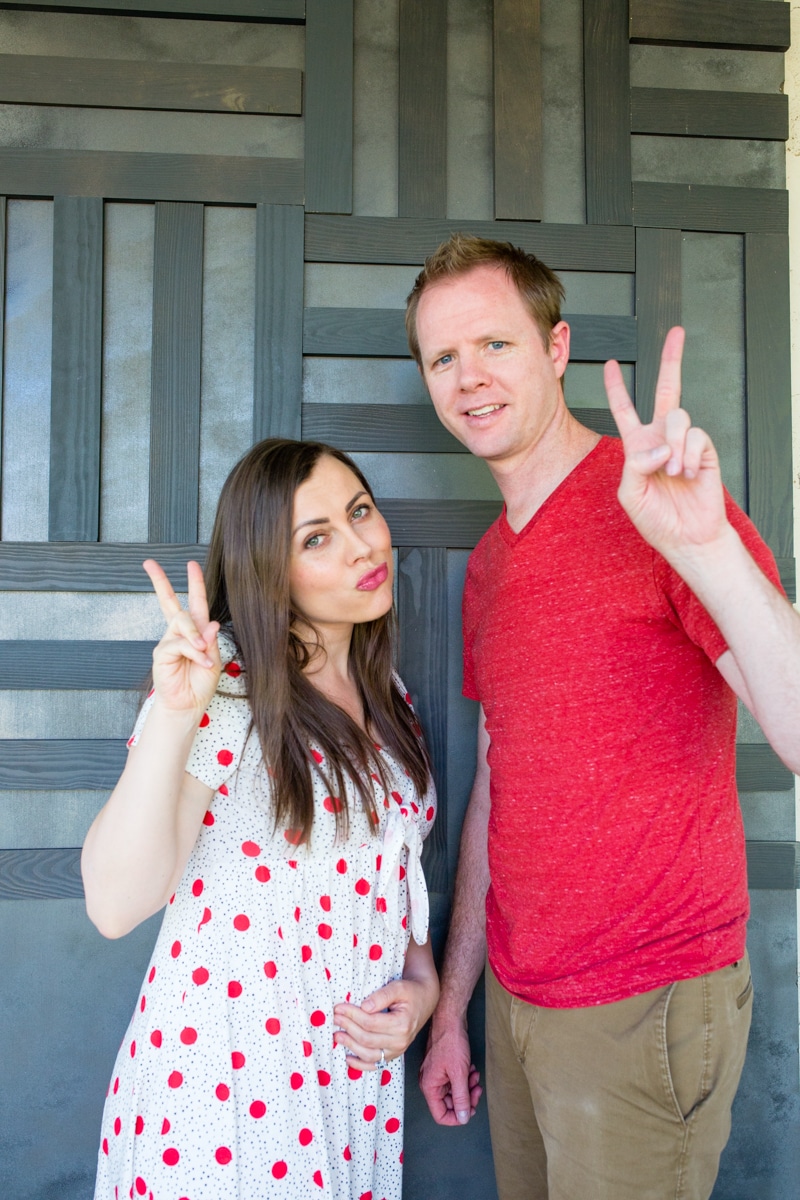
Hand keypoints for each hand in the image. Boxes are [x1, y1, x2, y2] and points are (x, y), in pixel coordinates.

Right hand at [144, 559, 221, 713]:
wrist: (188, 704)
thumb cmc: (200, 682)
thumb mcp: (213, 660)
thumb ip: (211, 642)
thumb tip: (211, 624)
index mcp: (195, 631)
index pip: (194, 602)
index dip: (194, 583)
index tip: (191, 564)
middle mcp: (179, 632)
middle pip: (169, 601)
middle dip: (160, 581)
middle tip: (149, 564)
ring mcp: (168, 641)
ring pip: (181, 621)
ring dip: (195, 635)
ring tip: (204, 652)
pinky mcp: (161, 653)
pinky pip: (180, 643)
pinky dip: (194, 652)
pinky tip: (202, 663)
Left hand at [333, 976, 438, 1069]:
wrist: (424, 1000)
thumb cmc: (410, 992)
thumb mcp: (399, 987)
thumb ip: (382, 996)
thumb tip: (364, 1007)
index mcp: (402, 1024)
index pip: (370, 1023)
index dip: (352, 1015)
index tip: (339, 1007)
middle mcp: (400, 1041)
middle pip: (367, 1038)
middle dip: (348, 1027)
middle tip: (335, 1017)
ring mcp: (397, 1050)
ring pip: (368, 1054)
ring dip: (350, 1045)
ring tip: (337, 1035)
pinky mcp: (393, 1055)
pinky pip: (375, 1065)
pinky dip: (360, 1065)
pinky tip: (348, 1058)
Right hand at [418, 1017, 481, 1125]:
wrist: (450, 1019)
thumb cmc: (450, 1041)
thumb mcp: (459, 1073)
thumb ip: (461, 1098)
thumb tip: (463, 1117)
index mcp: (430, 1086)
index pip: (441, 1115)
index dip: (457, 1117)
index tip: (470, 1112)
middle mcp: (430, 1082)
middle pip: (449, 1104)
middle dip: (466, 1098)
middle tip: (477, 1089)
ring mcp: (437, 1074)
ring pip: (454, 1092)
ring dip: (467, 1087)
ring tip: (475, 1076)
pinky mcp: (443, 1067)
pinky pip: (455, 1081)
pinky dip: (465, 1078)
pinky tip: (471, 1069)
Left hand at [604, 327, 728, 561]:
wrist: (687, 537)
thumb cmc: (656, 519)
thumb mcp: (630, 494)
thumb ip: (634, 466)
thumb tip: (659, 446)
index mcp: (638, 446)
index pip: (625, 409)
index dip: (616, 388)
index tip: (610, 365)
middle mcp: (662, 438)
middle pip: (667, 390)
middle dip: (671, 359)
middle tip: (677, 333)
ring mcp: (684, 442)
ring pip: (677, 417)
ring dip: (672, 446)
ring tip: (673, 472)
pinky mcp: (704, 450)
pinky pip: (695, 437)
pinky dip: (687, 456)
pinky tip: (686, 474)